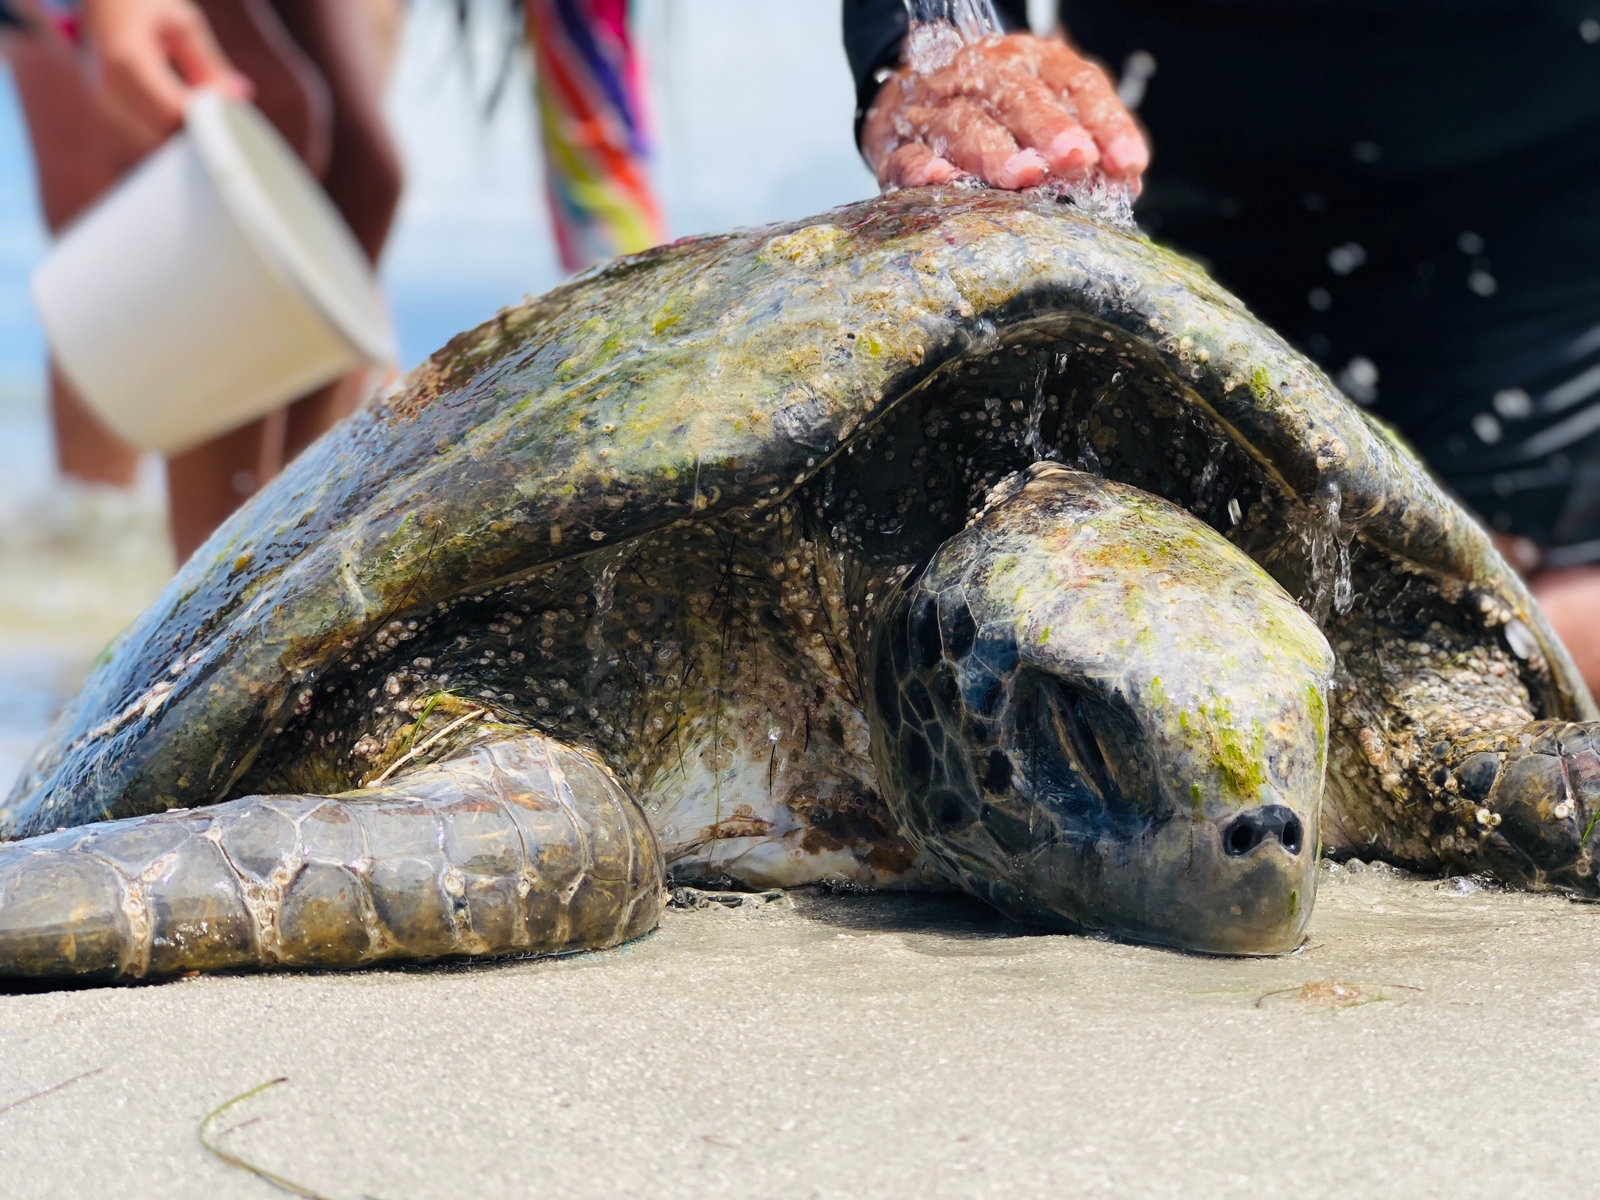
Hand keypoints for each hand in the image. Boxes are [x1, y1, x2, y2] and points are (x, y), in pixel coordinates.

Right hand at [79, 0, 251, 139]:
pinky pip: (145, 129)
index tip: (235, 114)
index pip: (173, 109)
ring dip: (186, 133)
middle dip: (199, 130)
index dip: (205, 119)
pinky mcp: (107, 105)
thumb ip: (209, 63)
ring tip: (214, 117)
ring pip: (155, 136)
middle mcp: (108, 84)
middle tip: (231, 121)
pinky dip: (171, 129)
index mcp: (125, 58)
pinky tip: (193, 117)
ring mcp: (104, 98)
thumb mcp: (180, 23)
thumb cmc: (137, 0)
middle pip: (163, 131)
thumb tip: (240, 95)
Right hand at [863, 32, 1147, 191]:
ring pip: (963, 121)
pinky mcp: (896, 142)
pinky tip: (944, 179)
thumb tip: (1125, 181)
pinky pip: (908, 153)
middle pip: (1017, 94)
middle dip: (1049, 128)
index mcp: (1028, 60)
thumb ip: (1084, 139)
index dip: (1104, 121)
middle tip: (1075, 160)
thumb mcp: (1042, 108)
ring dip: (994, 150)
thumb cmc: (991, 111)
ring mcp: (935, 106)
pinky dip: (924, 168)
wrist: (909, 90)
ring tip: (1022, 177)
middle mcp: (980, 74)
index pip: (1074, 82)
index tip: (1128, 163)